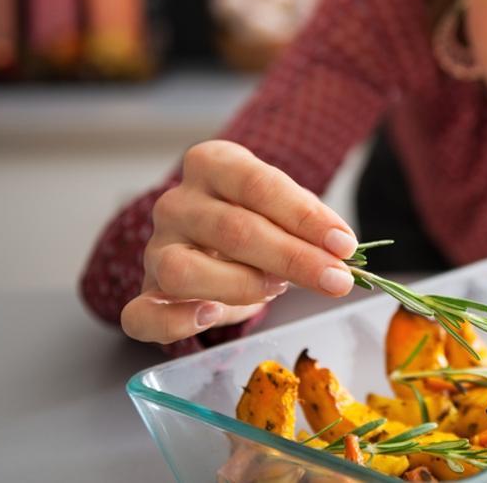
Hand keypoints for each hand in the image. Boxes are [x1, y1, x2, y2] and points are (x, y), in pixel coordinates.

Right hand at [121, 140, 356, 344]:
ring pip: (184, 270)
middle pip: (232, 229)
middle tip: (335, 279)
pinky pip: (142, 314)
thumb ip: (305, 225)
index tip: (344, 245)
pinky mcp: (146, 292)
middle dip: (293, 258)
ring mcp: (155, 247)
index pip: (257, 184)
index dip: (304, 217)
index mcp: (211, 164)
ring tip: (276, 288)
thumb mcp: (283, 209)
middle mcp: (176, 202)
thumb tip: (339, 251)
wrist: (214, 242)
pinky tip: (212, 316)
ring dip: (242, 285)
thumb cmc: (257, 220)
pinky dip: (175, 322)